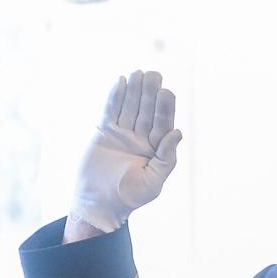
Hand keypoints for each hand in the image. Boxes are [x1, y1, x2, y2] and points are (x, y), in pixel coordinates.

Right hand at [69, 70, 181, 233]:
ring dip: (134, 90)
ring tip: (138, 73)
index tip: (166, 92)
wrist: (99, 204)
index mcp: (156, 149)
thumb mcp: (153, 182)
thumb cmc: (129, 198)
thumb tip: (178, 132)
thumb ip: (167, 158)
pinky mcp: (105, 132)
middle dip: (150, 93)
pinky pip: (111, 111)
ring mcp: (123, 134)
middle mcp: (141, 138)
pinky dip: (115, 97)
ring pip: (130, 107)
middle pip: (147, 111)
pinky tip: (120, 81)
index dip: (165, 108)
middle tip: (154, 74)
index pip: (163, 124)